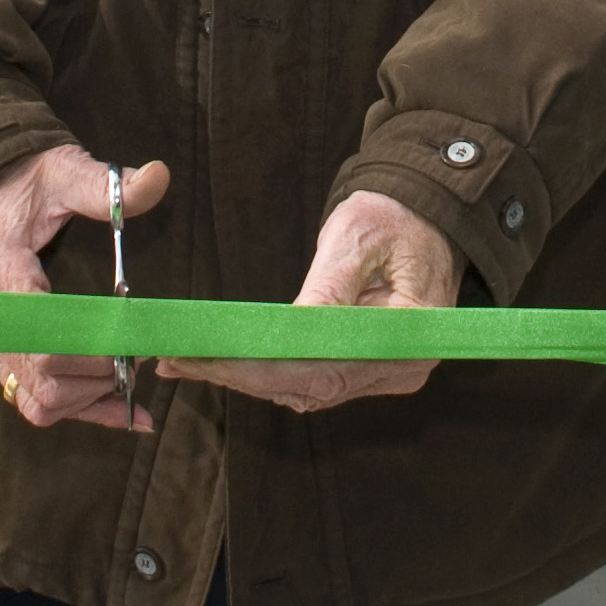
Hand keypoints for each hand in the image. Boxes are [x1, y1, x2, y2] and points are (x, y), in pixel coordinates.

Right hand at [0, 145, 172, 431]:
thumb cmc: (11, 180)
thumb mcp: (58, 170)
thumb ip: (106, 184)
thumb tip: (159, 176)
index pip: (45, 341)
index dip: (95, 354)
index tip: (135, 344)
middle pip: (45, 380)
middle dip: (100, 378)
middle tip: (138, 356)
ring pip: (37, 401)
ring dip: (90, 399)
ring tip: (129, 376)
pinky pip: (29, 396)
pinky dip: (75, 408)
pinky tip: (119, 409)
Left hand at [164, 189, 456, 412]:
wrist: (428, 215)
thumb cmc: (397, 217)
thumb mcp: (358, 237)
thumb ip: (328, 288)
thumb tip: (289, 331)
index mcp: (406, 337)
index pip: (324, 368)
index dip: (261, 368)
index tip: (210, 358)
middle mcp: (398, 368)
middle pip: (310, 387)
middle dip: (240, 376)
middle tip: (178, 360)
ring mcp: (384, 373)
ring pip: (305, 389)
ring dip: (246, 378)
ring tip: (187, 361)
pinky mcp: (366, 368)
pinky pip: (311, 379)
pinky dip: (266, 373)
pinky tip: (224, 362)